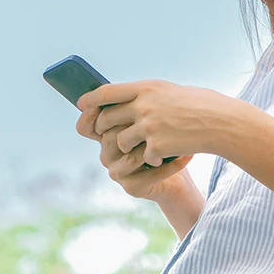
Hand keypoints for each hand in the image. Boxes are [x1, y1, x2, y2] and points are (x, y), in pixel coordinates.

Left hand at [76, 80, 238, 166]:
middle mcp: (143, 106)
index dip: (91, 100)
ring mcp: (148, 127)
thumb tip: (118, 100)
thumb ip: (145, 95)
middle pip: (107, 119)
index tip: (82, 105)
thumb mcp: (170, 91)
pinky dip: (153, 159)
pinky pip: (143, 157)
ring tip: (144, 147)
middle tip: (112, 133)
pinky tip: (168, 154)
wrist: (222, 122)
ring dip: (129, 148)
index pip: (106, 93)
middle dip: (107, 129)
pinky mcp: (156, 146)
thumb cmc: (201, 104)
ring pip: (120, 142)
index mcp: (146, 88)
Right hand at [77, 108, 194, 200]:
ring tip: (179, 139)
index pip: (86, 126)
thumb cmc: (167, 137)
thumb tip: (138, 86)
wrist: (180, 166)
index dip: (90, 116)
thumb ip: (138, 104)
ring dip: (158, 147)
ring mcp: (117, 172)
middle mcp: (107, 155)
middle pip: (111, 138)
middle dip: (136, 127)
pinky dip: (171, 165)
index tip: (104, 104)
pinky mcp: (132, 187)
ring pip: (130, 156)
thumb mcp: (153, 117)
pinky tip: (187, 156)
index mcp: (107, 135)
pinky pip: (148, 175)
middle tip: (163, 118)